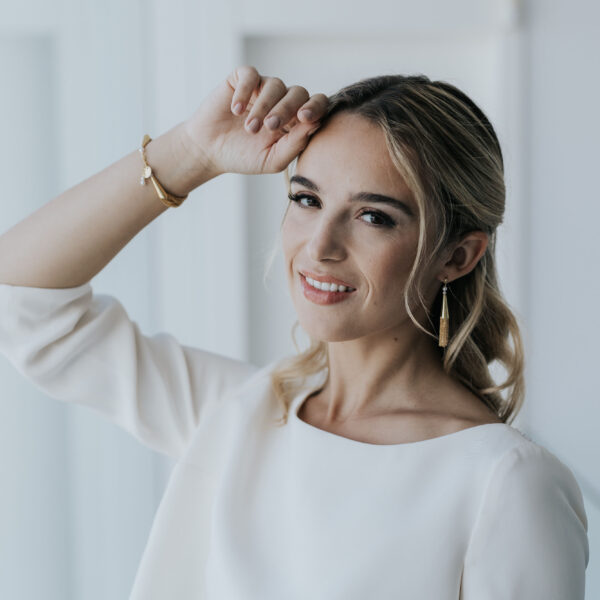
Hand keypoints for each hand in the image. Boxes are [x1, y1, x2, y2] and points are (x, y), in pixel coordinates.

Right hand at [182, 65, 328, 177]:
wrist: (209, 151)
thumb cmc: (244, 157)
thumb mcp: (272, 160)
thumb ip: (295, 144)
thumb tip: (316, 124)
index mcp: (295, 120)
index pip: (316, 105)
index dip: (315, 107)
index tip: (304, 118)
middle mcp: (282, 101)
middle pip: (298, 92)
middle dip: (286, 109)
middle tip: (269, 126)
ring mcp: (262, 89)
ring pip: (275, 85)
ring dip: (263, 106)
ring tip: (250, 128)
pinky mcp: (241, 80)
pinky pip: (250, 75)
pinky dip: (245, 91)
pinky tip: (236, 110)